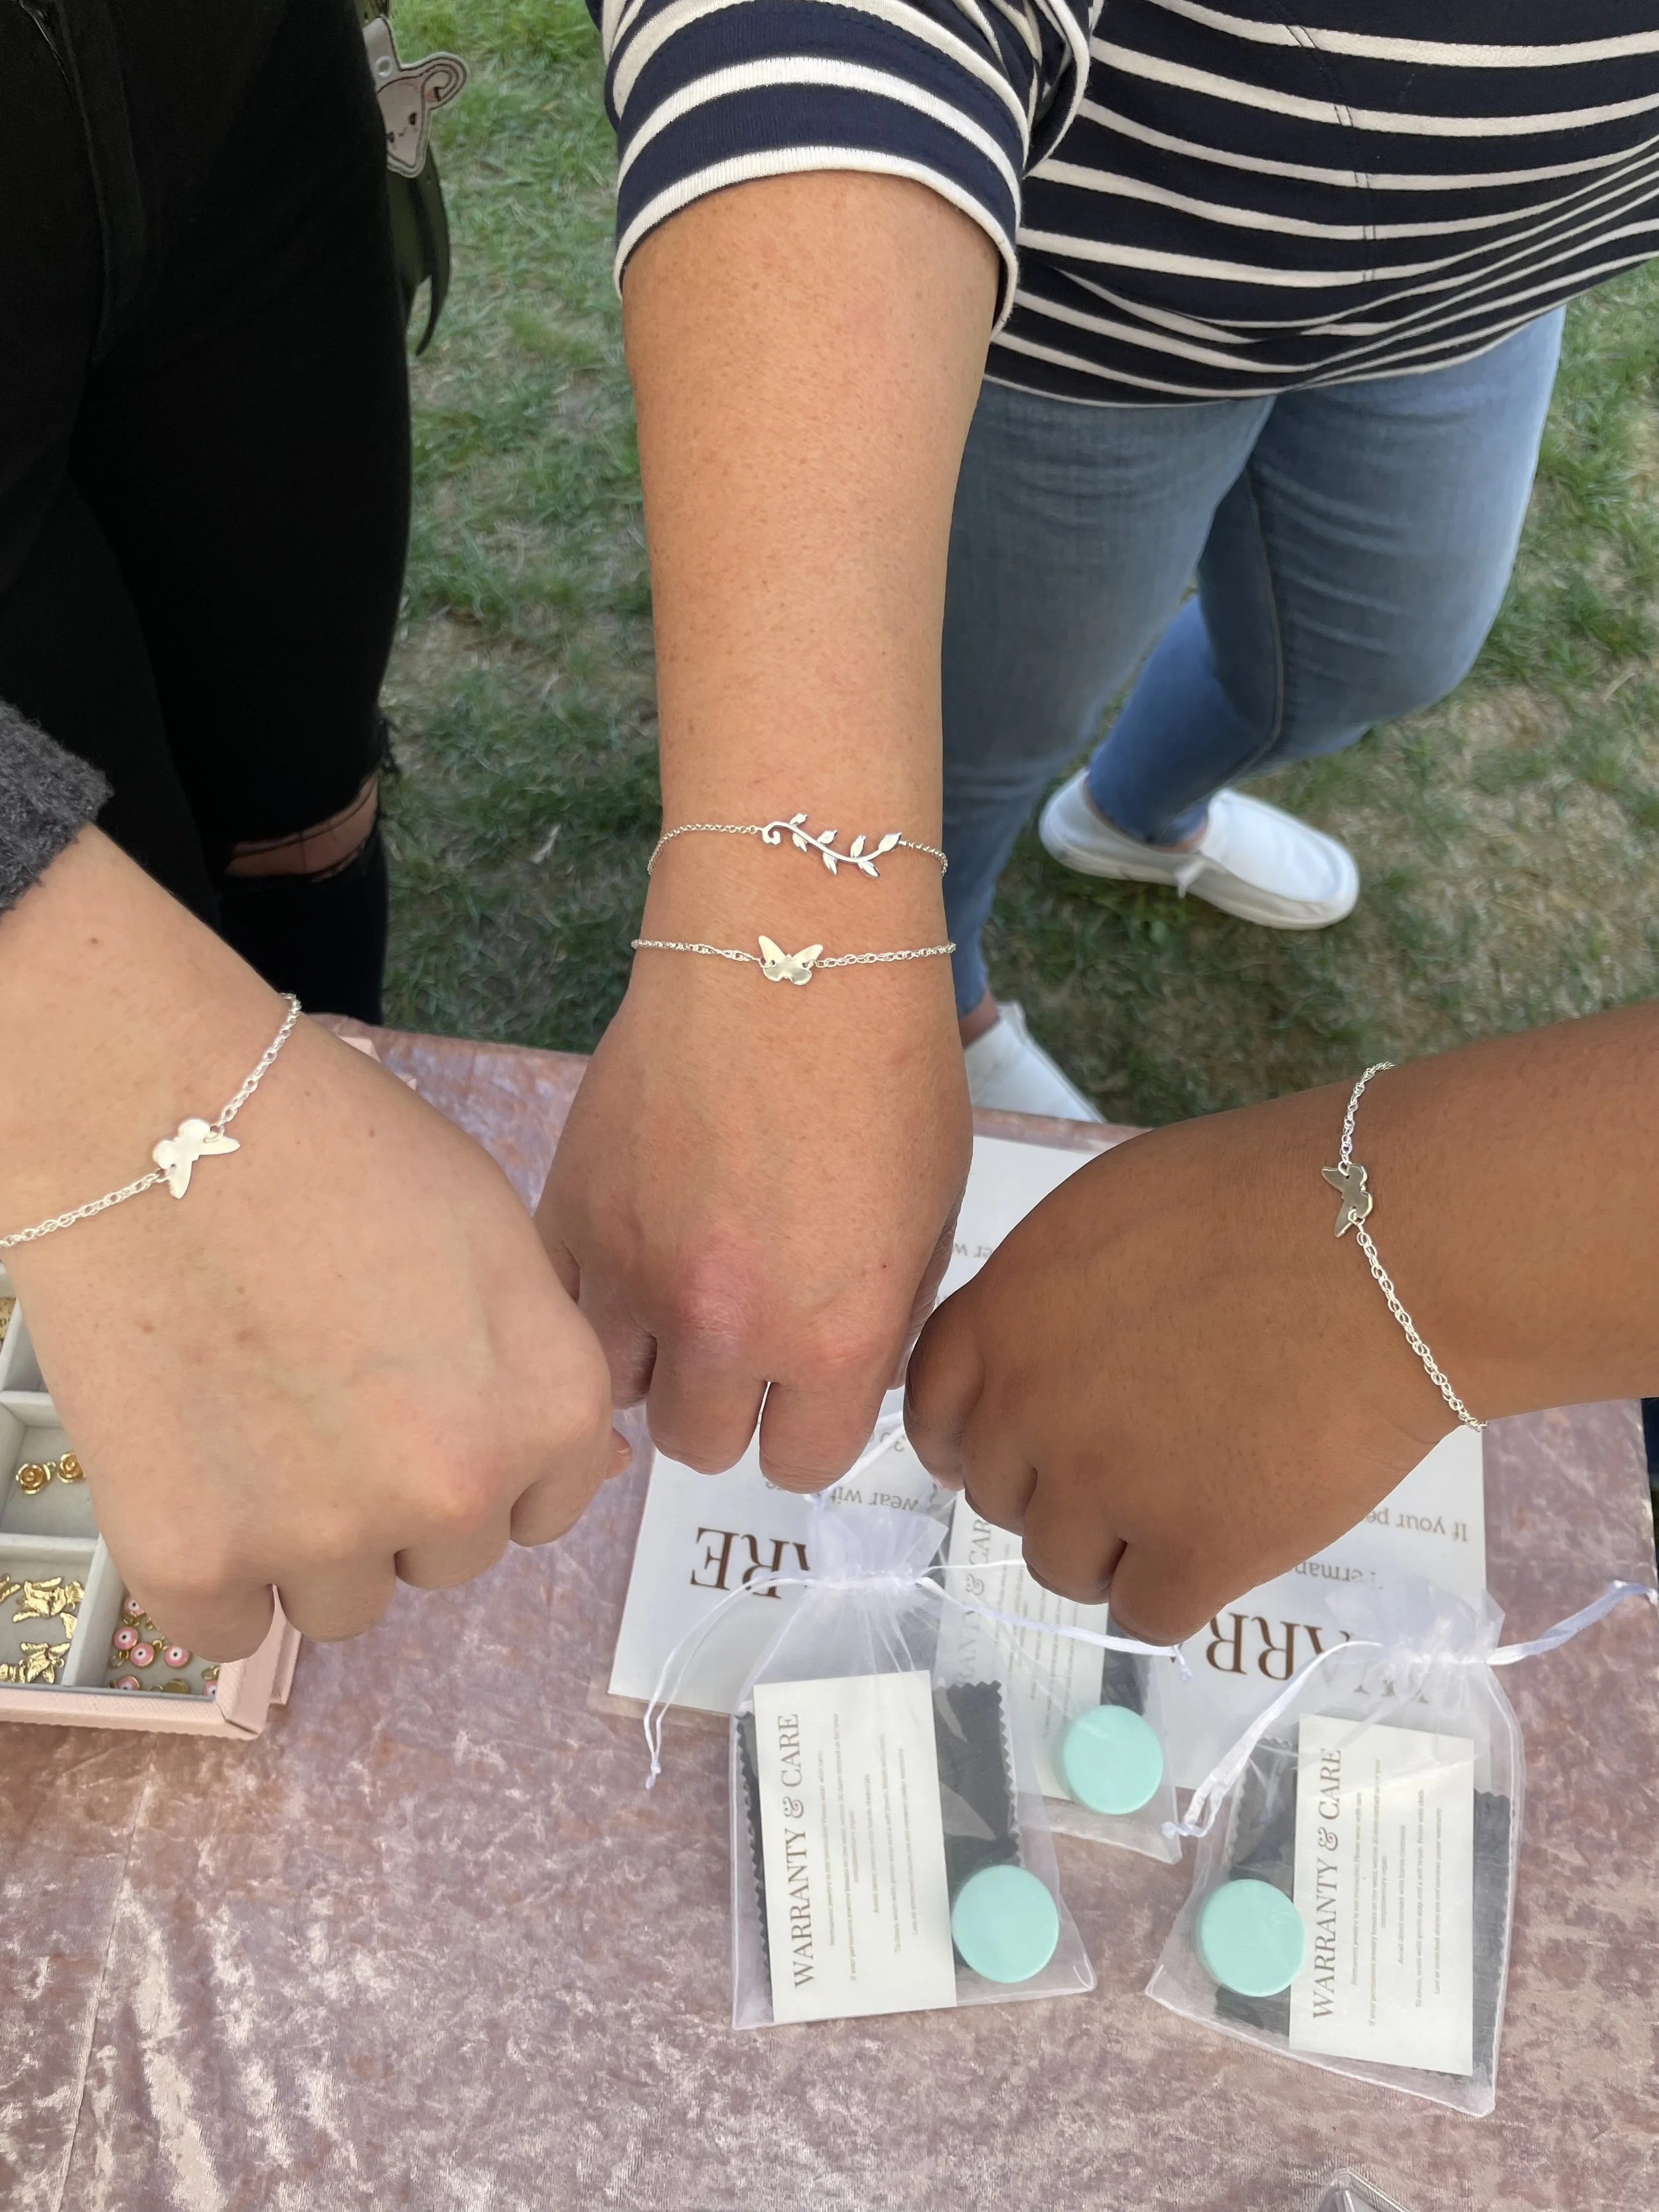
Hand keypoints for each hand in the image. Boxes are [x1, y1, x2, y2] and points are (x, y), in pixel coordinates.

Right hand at [1, 831, 619, 1657]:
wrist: (157, 1117)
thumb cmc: (336, 1149)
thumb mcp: (497, 1235)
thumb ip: (542, 1364)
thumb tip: (588, 1468)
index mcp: (548, 1407)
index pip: (547, 1504)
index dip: (484, 1452)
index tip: (426, 1401)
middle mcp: (454, 1489)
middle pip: (448, 1555)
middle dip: (399, 1494)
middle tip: (327, 1389)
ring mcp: (325, 1536)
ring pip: (344, 1602)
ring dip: (307, 1540)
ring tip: (255, 1413)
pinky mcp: (197, 1562)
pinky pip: (229, 1627)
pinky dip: (210, 1569)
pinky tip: (194, 1463)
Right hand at [537, 925, 970, 1489]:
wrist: (788, 950)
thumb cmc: (885, 1071)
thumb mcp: (928, 1218)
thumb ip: (877, 1324)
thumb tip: (835, 1382)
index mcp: (830, 1337)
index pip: (798, 1464)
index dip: (806, 1428)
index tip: (805, 1388)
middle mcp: (723, 1326)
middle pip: (700, 1445)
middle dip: (726, 1403)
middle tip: (741, 1337)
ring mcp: (631, 1272)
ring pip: (616, 1386)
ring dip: (652, 1356)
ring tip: (680, 1289)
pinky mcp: (567, 1213)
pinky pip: (563, 1306)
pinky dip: (594, 1295)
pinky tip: (634, 1242)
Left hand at [904, 1087, 1450, 1642]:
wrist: (1389, 1241)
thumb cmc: (1270, 1198)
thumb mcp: (1112, 1215)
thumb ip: (1049, 1296)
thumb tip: (1041, 1355)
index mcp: (1005, 1313)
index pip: (933, 1408)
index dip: (967, 1439)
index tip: (1008, 1453)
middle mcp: (1031, 1406)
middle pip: (999, 1495)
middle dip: (1054, 1488)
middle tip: (1135, 1463)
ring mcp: (1107, 1486)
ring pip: (1063, 1567)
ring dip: (1113, 1549)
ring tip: (1190, 1500)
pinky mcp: (1194, 1551)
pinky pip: (1146, 1614)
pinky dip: (1180, 1589)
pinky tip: (1227, 1542)